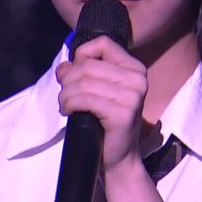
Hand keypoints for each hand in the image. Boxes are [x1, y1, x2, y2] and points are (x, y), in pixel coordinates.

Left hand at [55, 35, 148, 170]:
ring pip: (83, 82)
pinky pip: (85, 99)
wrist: (118, 157)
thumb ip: (83, 72)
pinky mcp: (122, 113)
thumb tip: (64, 66)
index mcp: (135, 68)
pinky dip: (70, 104)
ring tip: (66, 105)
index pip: (102, 44)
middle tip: (65, 96)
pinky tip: (69, 112)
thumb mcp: (98, 90)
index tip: (75, 74)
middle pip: (88, 64)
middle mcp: (137, 79)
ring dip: (66, 94)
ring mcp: (132, 97)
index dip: (81, 55)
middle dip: (68, 80)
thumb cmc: (106, 122)